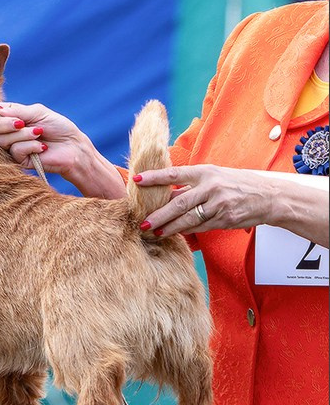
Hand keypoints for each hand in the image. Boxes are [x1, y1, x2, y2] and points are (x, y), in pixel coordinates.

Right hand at [0, 100, 79, 172]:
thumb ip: (12, 111)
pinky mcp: (18, 161)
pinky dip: (29, 146)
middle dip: (4, 123)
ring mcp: (11, 147)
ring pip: (1, 140)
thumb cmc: (57, 126)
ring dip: (22, 134)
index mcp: (9, 117)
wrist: (73, 147)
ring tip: (39, 133)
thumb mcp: (35, 112)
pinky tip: (41, 147)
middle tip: (21, 122)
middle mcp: (7, 132)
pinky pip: (14, 151)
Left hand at [132, 164, 272, 234]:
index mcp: (205, 172)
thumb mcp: (214, 176)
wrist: (268, 196)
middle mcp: (211, 187)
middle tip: (143, 222)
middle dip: (159, 215)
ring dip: (170, 227)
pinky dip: (187, 230)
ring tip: (155, 232)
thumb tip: (165, 194)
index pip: (174, 174)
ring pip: (189, 219)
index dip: (154, 177)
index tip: (137, 180)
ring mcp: (219, 205)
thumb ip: (191, 184)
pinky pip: (201, 227)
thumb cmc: (236, 183)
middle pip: (179, 203)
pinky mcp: (226, 220)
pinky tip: (176, 233)